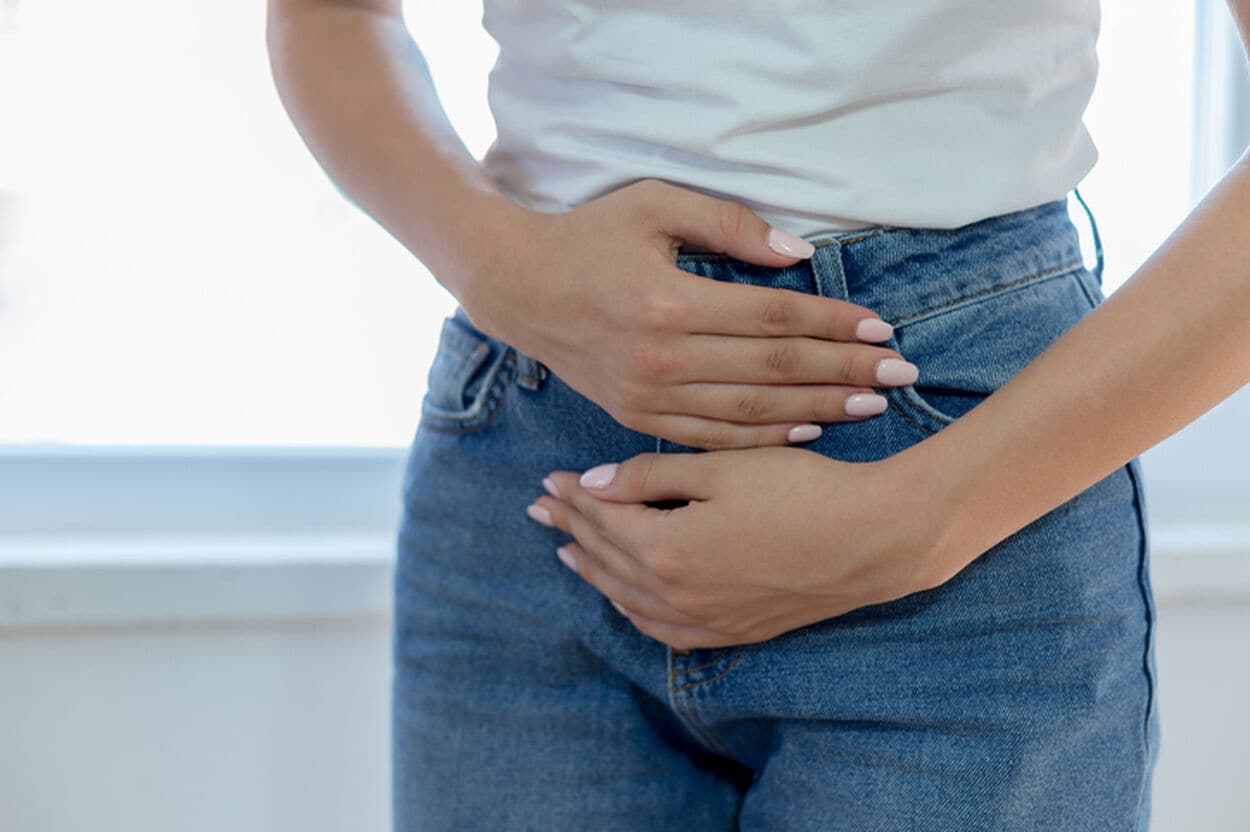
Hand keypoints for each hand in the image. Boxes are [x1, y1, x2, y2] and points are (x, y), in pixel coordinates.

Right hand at [456, 178, 918, 449]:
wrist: (517, 288)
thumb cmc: (588, 237)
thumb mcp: (652, 205)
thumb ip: (727, 225)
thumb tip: (797, 253)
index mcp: (669, 302)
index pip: (774, 316)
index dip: (834, 323)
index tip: (882, 329)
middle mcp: (662, 358)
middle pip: (774, 369)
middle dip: (845, 371)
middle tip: (902, 374)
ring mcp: (648, 396)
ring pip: (751, 412)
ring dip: (817, 409)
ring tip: (871, 406)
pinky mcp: (637, 417)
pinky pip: (712, 438)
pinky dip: (763, 439)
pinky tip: (807, 433)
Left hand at [523, 446, 959, 649]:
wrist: (873, 539)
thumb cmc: (801, 490)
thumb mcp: (722, 467)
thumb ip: (650, 476)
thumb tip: (592, 483)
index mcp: (667, 549)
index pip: (602, 521)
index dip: (572, 497)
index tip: (549, 479)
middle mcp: (677, 595)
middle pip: (607, 560)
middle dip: (571, 530)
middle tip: (541, 509)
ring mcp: (706, 620)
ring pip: (628, 599)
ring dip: (594, 572)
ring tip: (568, 552)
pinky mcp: (734, 631)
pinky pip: (663, 629)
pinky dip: (633, 609)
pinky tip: (626, 597)